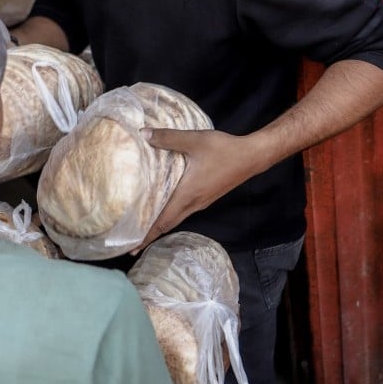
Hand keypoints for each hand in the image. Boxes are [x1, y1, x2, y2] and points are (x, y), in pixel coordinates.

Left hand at [132, 128, 259, 252]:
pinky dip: (170, 214)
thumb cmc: (223, 150)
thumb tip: (143, 134)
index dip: (146, 236)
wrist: (251, 156)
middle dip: (149, 235)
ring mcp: (201, 202)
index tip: (131, 249)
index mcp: (187, 195)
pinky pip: (183, 210)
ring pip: (176, 218)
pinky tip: (164, 205)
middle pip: (167, 225)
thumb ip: (168, 138)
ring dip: (160, 224)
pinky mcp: (206, 197)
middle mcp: (193, 204)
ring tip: (142, 226)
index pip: (163, 222)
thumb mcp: (194, 140)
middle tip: (130, 242)